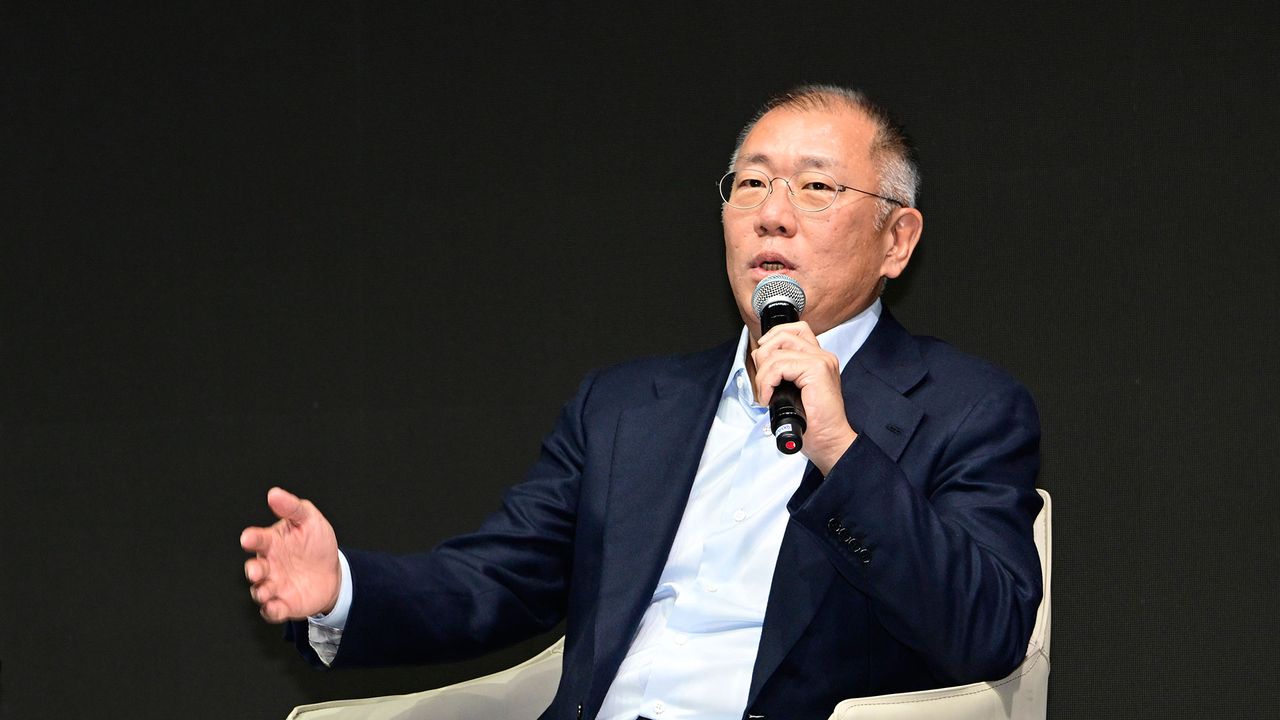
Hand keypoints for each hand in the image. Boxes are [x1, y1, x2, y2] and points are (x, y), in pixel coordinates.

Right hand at [240, 487, 340, 622]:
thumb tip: (274, 493)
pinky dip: (272, 611)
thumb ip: (292, 508)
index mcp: (272, 543)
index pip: (258, 540)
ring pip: (259, 591)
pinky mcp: (283, 604)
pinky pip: (272, 610)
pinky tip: (276, 607)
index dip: (252, 538)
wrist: (332, 571)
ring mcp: (274, 585)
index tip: (248, 538)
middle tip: (257, 570)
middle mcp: (269, 565)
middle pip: (254, 569)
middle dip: (253, 571)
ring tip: (266, 591)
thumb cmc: (316, 543)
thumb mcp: (309, 520)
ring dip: (260, 592)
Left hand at [751, 321, 857, 474]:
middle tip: (763, 380)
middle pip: (783, 334)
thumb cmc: (812, 422)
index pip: (793, 330)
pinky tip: (769, 397)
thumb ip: (782, 370)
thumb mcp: (792, 390)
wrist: (829, 440)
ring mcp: (821, 361)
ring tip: (766, 394)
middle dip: (763, 354)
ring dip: (763, 375)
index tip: (762, 362)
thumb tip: (760, 357)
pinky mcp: (817, 370)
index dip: (771, 341)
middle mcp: (822, 355)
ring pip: (777, 351)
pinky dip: (767, 381)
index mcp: (818, 358)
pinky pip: (779, 366)